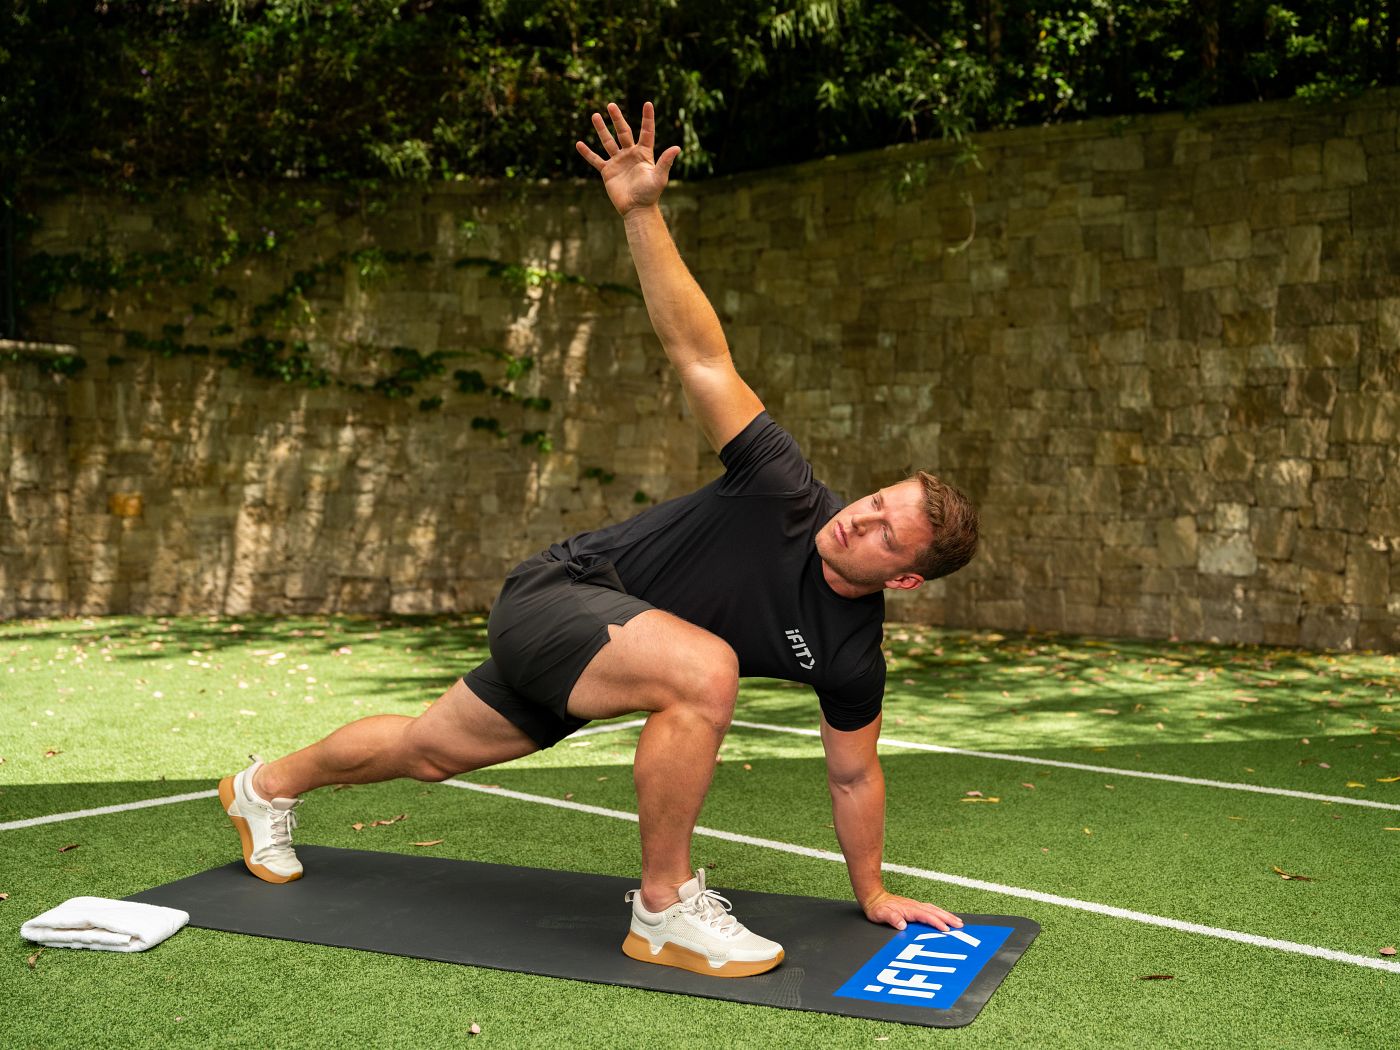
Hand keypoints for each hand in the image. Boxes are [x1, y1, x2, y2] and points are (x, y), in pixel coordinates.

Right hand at [576, 101, 681, 215]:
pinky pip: (595, 160)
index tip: (648, 104)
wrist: (636, 209)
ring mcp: (618, 162)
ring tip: (594, 115)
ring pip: (608, 142)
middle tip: (611, 105)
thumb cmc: (650, 194)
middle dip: (617, 119)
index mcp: (644, 153)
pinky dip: (587, 153)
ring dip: (601, 129)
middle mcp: (630, 154)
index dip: (647, 118)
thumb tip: (677, 147)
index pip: (646, 132)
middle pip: (623, 132)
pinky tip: (578, 144)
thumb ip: (666, 162)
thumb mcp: (659, 177)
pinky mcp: (608, 171)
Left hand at [863, 890, 963, 932]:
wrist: (874, 898)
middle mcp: (915, 906)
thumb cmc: (878, 908)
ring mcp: (916, 906)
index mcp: (909, 909)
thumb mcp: (881, 914)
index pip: (926, 916)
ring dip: (946, 915)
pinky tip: (944, 916)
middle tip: (960, 925)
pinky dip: (940, 913)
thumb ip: (892, 918)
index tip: (946, 929)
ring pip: (934, 910)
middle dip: (948, 918)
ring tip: (957, 921)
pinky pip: (931, 909)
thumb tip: (902, 925)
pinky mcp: (915, 907)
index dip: (937, 923)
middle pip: (935, 912)